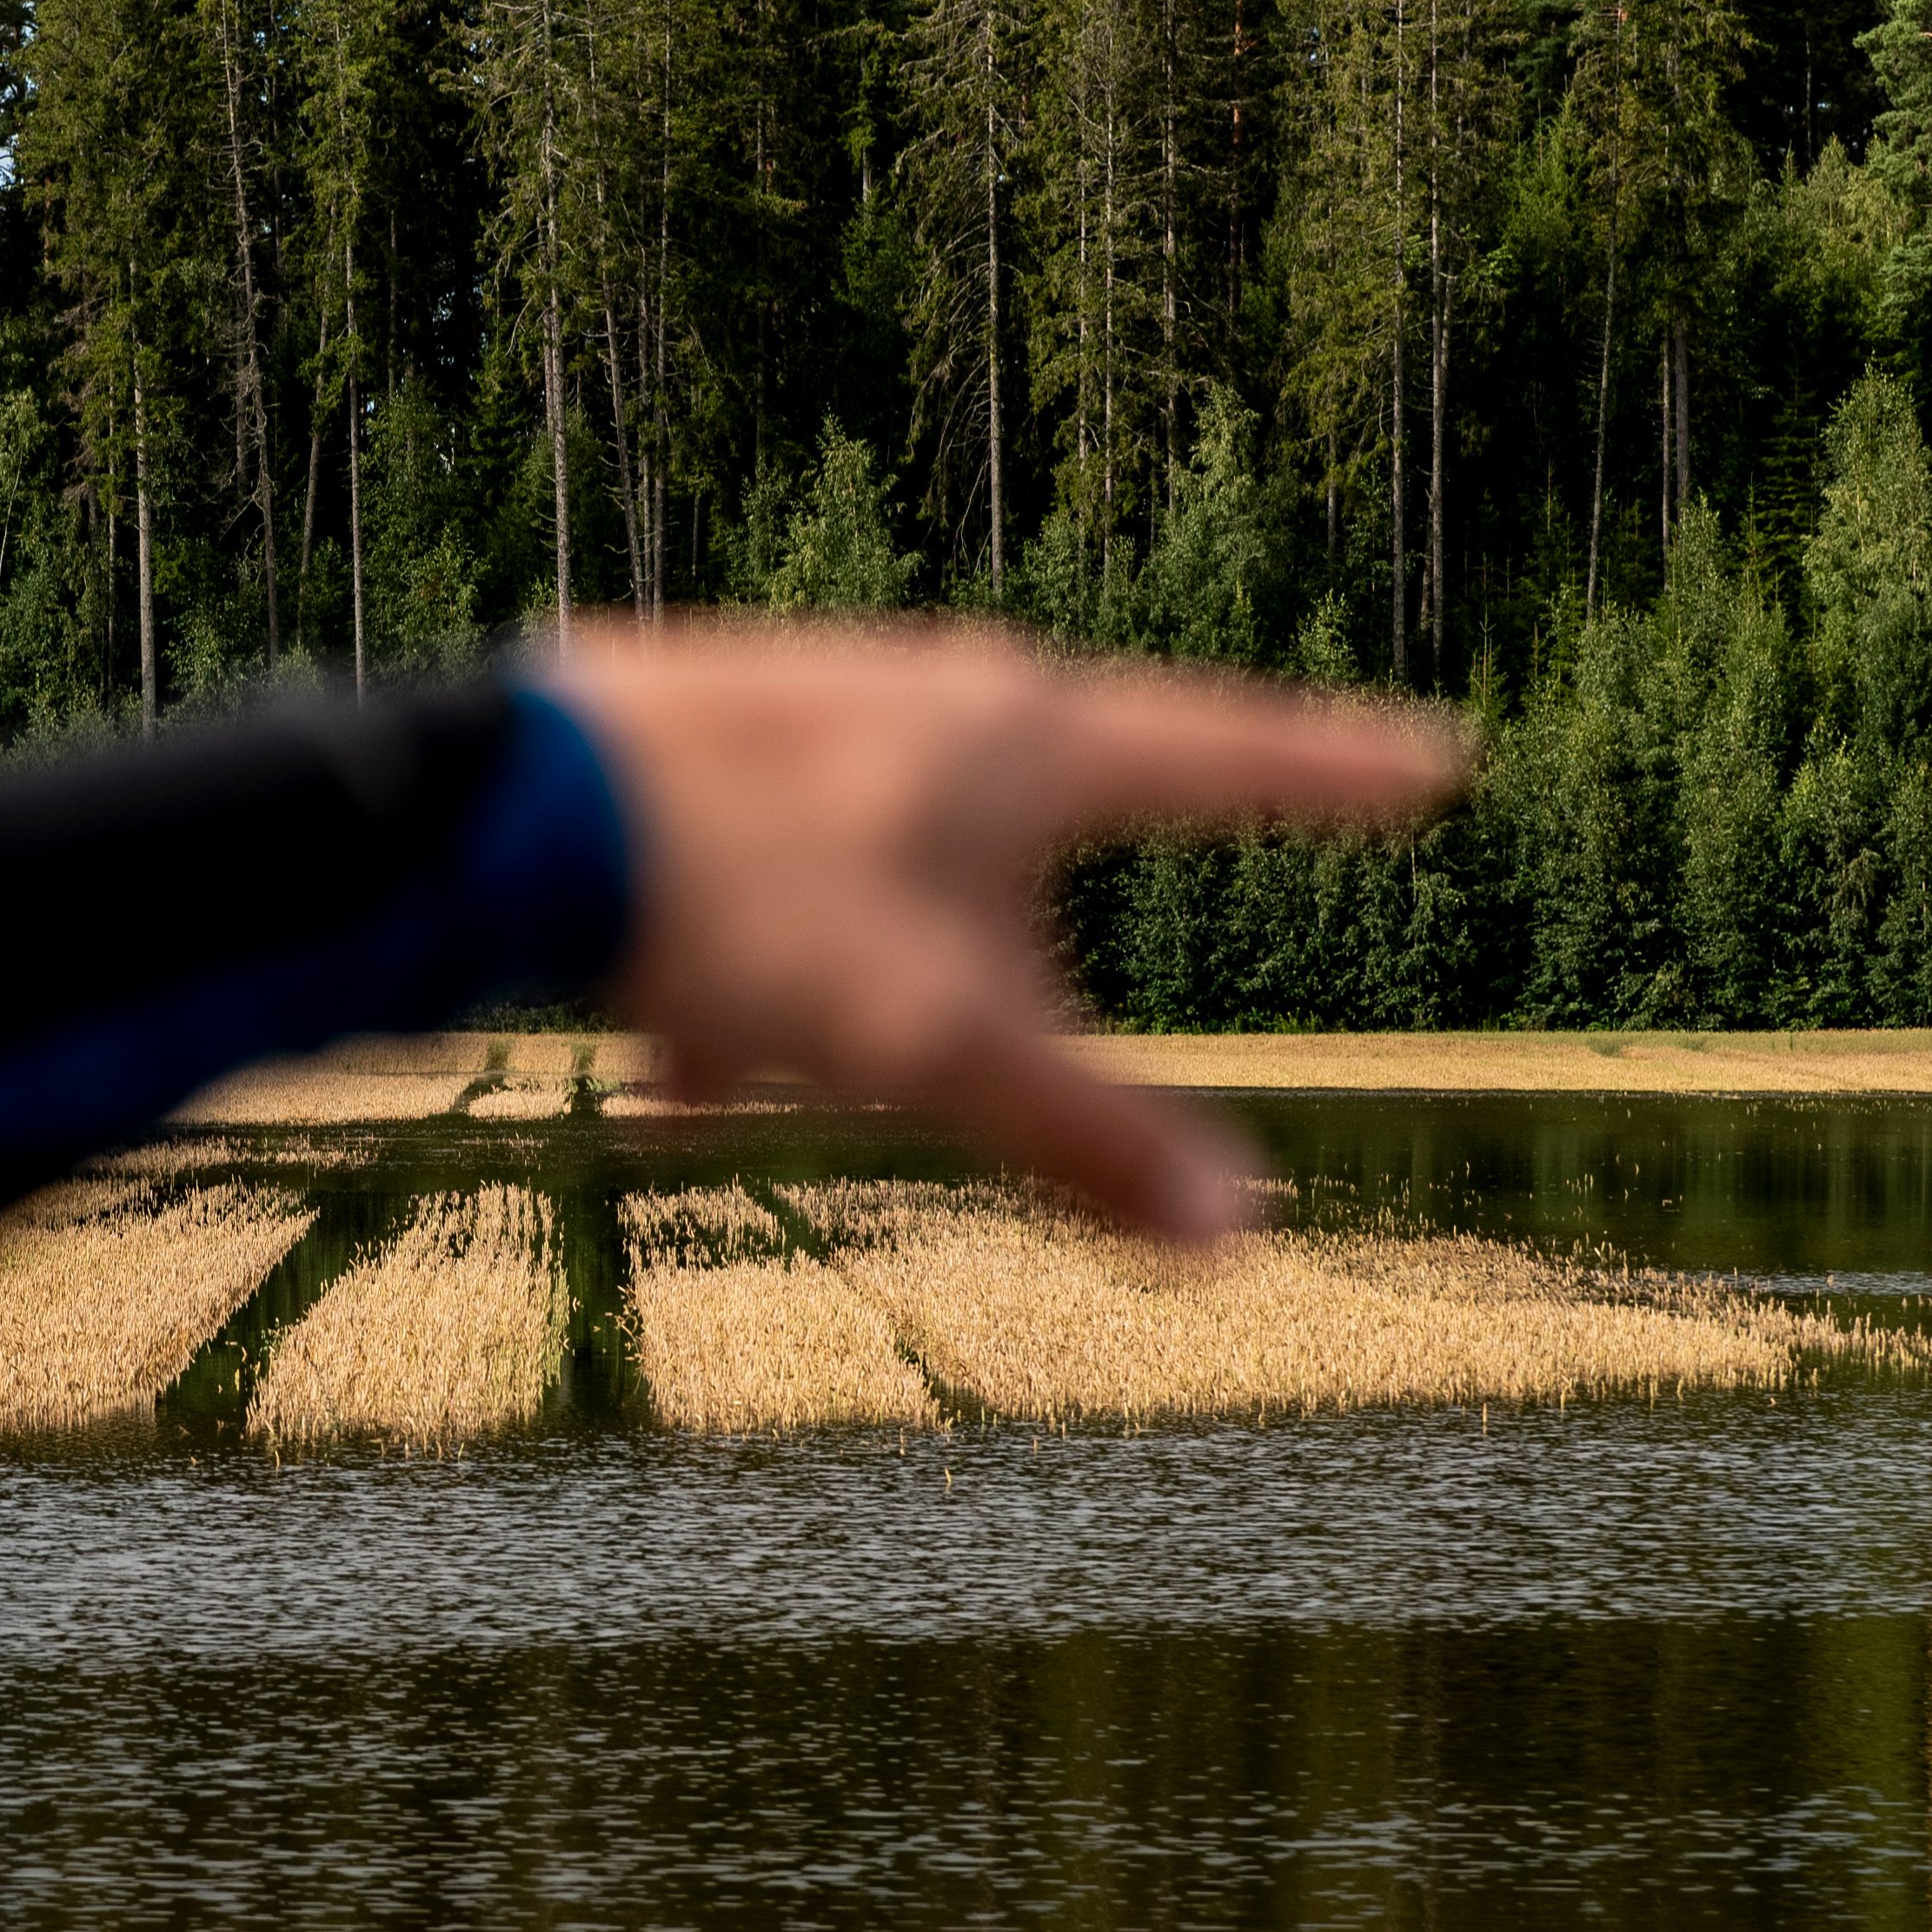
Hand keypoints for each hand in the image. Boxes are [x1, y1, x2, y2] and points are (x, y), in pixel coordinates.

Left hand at [536, 620, 1465, 1247]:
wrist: (497, 810)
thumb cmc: (739, 903)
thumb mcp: (932, 1044)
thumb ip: (1085, 1140)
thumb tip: (1245, 1237)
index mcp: (1027, 738)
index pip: (1233, 754)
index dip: (1337, 774)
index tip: (1434, 761)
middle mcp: (926, 694)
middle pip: (1044, 824)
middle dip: (1019, 964)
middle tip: (1030, 1012)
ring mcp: (803, 705)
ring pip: (889, 870)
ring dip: (860, 991)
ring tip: (786, 1079)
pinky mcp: (688, 740)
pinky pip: (765, 882)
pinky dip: (750, 985)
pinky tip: (680, 1081)